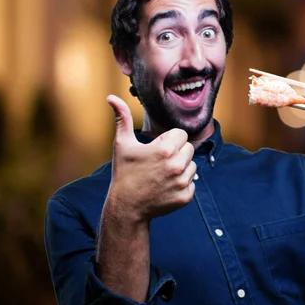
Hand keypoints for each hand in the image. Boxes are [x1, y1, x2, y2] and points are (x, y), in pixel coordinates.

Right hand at [105, 95, 196, 222]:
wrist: (126, 207)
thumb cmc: (124, 172)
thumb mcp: (122, 144)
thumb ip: (122, 118)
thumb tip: (111, 97)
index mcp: (166, 149)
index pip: (181, 134)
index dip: (168, 140)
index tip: (156, 149)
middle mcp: (177, 165)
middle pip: (189, 149)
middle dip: (176, 153)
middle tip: (158, 163)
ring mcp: (182, 182)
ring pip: (192, 166)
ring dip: (181, 168)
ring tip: (161, 175)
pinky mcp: (186, 197)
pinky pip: (192, 183)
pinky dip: (181, 185)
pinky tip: (166, 187)